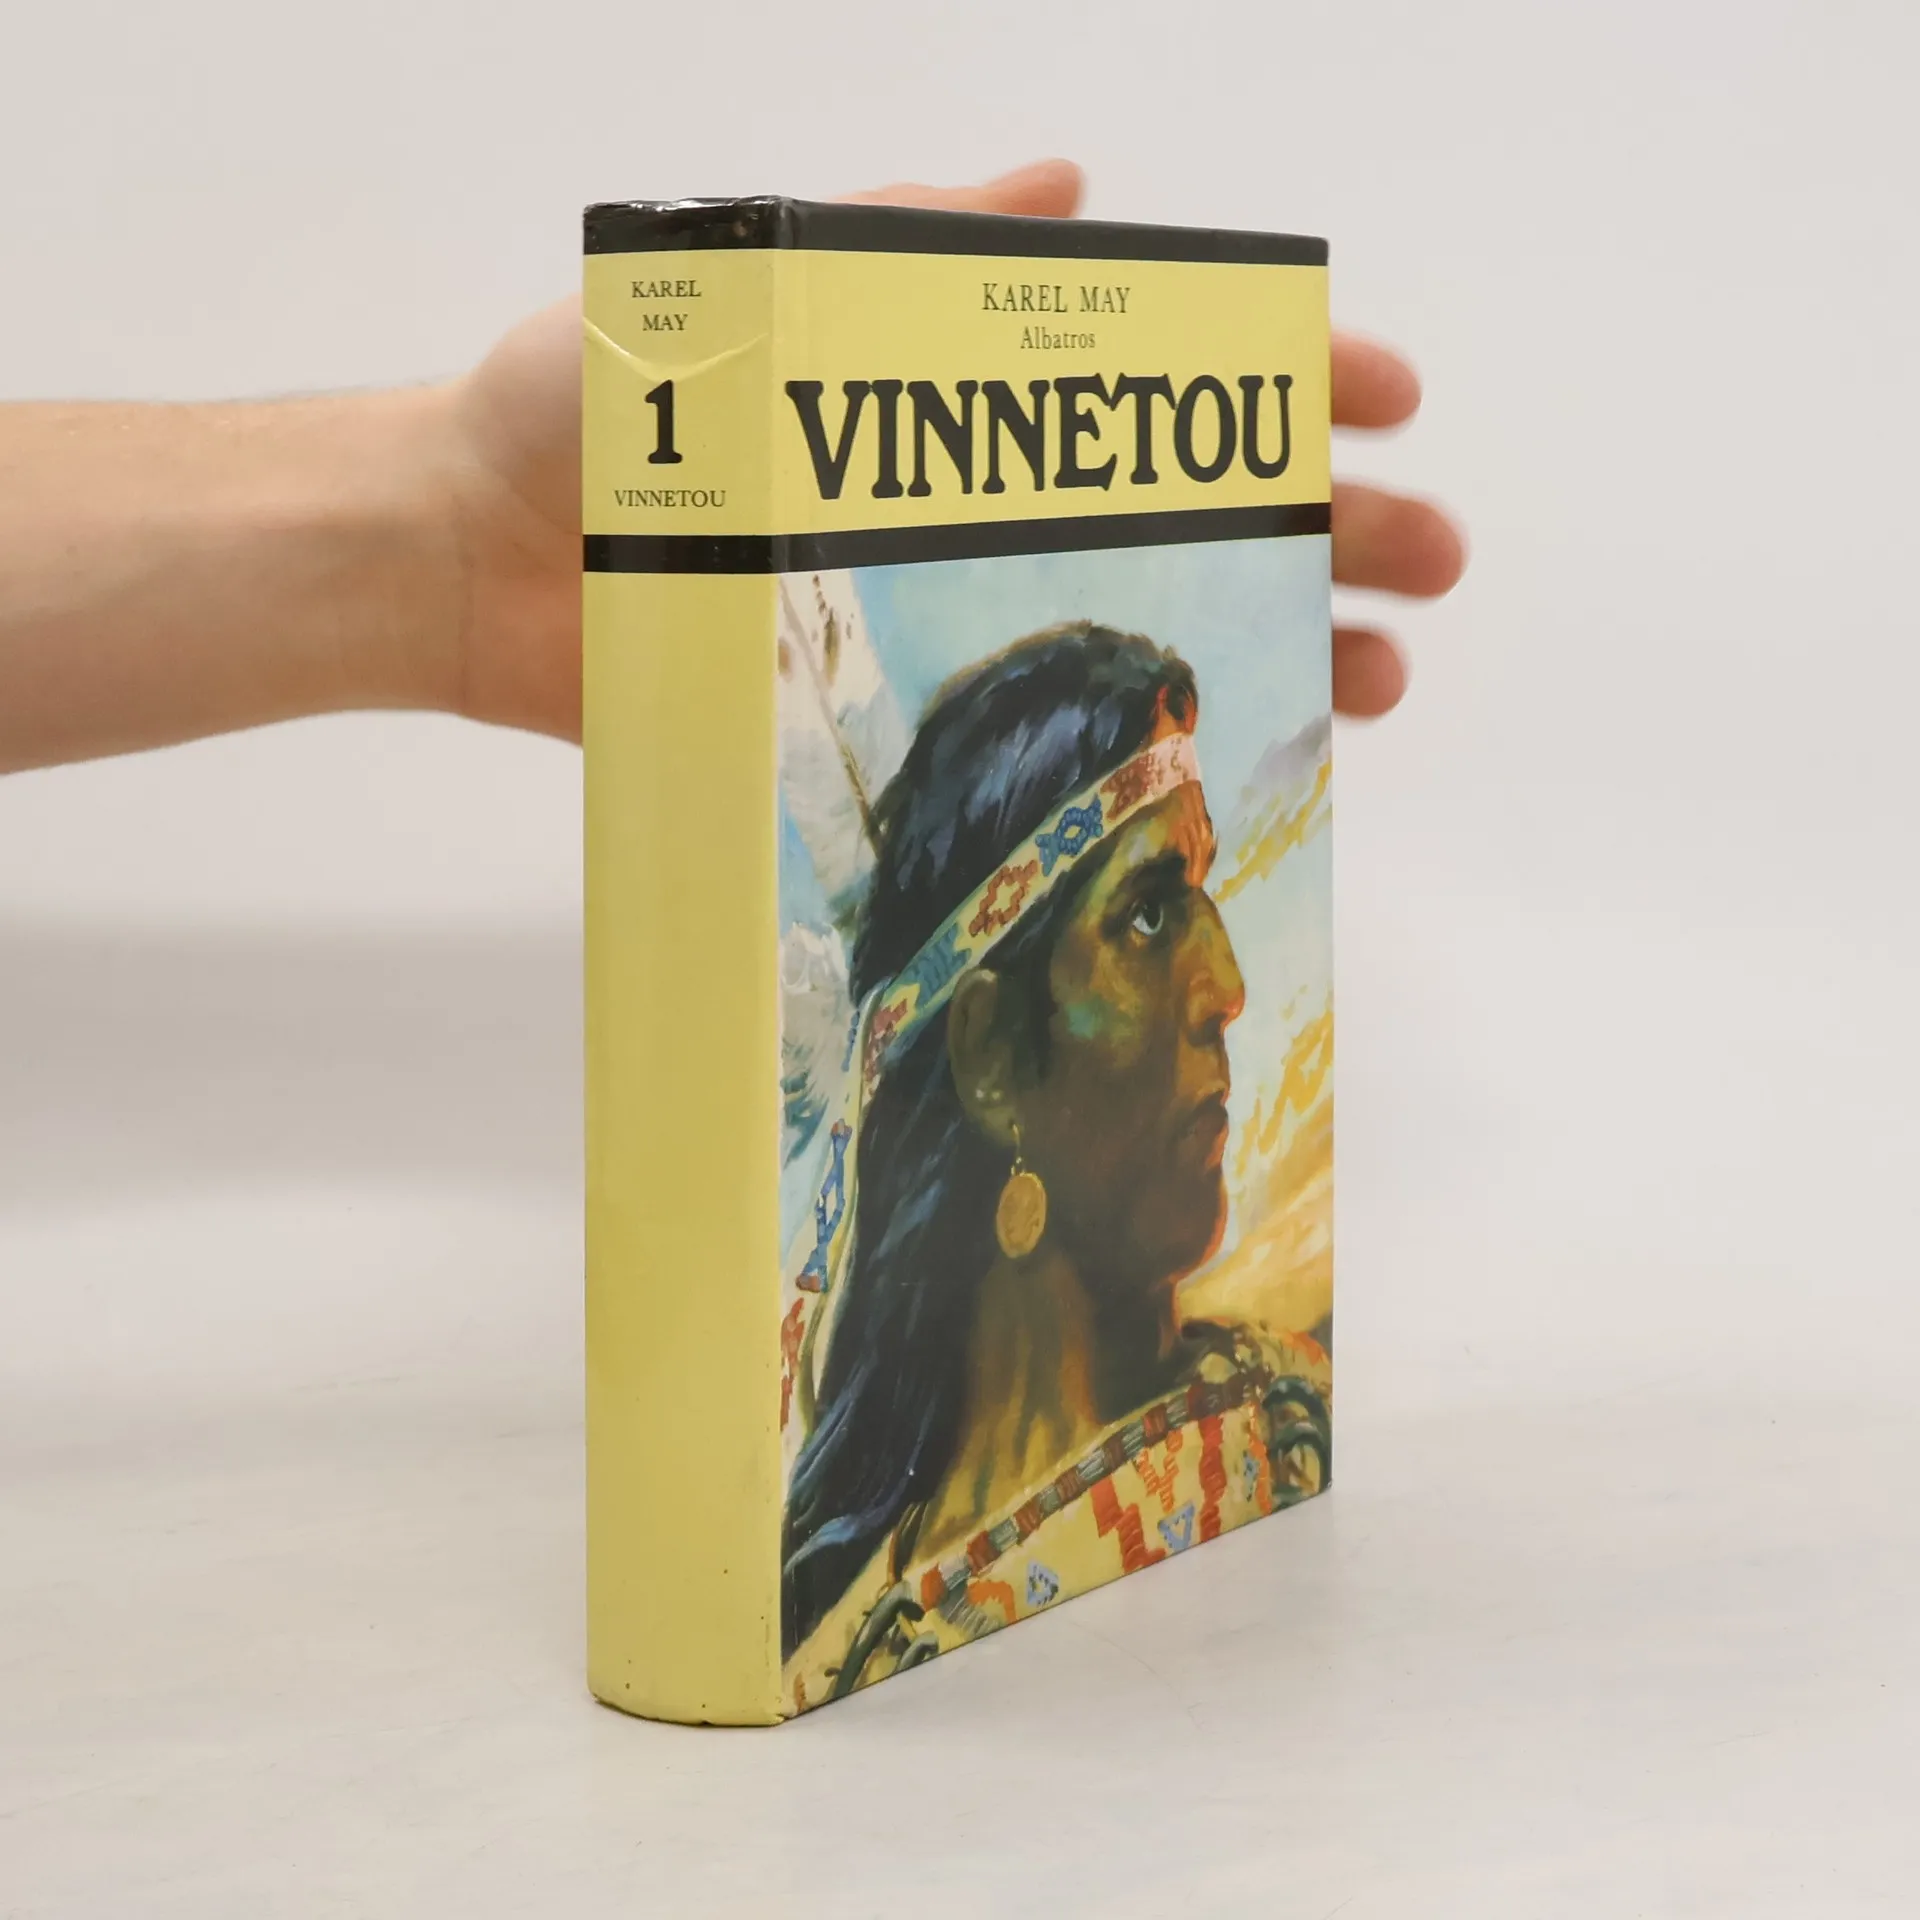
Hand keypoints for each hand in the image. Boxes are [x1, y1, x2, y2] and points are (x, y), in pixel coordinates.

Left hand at [444, 160, 1462, 737]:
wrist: (471, 555)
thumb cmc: (587, 403)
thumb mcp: (748, 281)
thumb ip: (900, 237)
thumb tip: (1067, 181)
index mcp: (958, 387)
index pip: (1157, 376)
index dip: (1281, 379)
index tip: (1381, 395)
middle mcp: (972, 498)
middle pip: (1187, 506)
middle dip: (1328, 522)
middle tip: (1433, 555)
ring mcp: (944, 608)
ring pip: (1149, 622)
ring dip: (1278, 640)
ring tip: (1380, 676)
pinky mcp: (895, 708)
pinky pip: (1048, 730)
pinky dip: (1154, 740)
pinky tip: (1245, 748)